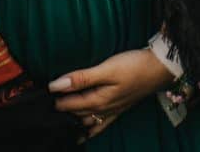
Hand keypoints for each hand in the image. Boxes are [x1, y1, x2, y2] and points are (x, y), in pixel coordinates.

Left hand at [48, 48, 175, 138]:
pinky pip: (100, 125)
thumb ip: (82, 78)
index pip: (68, 103)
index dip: (54, 99)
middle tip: (44, 106)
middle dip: (60, 110)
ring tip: (58, 119)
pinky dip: (89, 130)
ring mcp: (112, 111)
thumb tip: (57, 85)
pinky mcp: (120, 108)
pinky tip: (83, 134)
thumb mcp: (107, 69)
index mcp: (98, 100)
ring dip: (73, 120)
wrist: (161, 68)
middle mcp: (103, 109)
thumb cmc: (134, 66)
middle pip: (75, 112)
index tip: (39, 95)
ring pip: (86, 120)